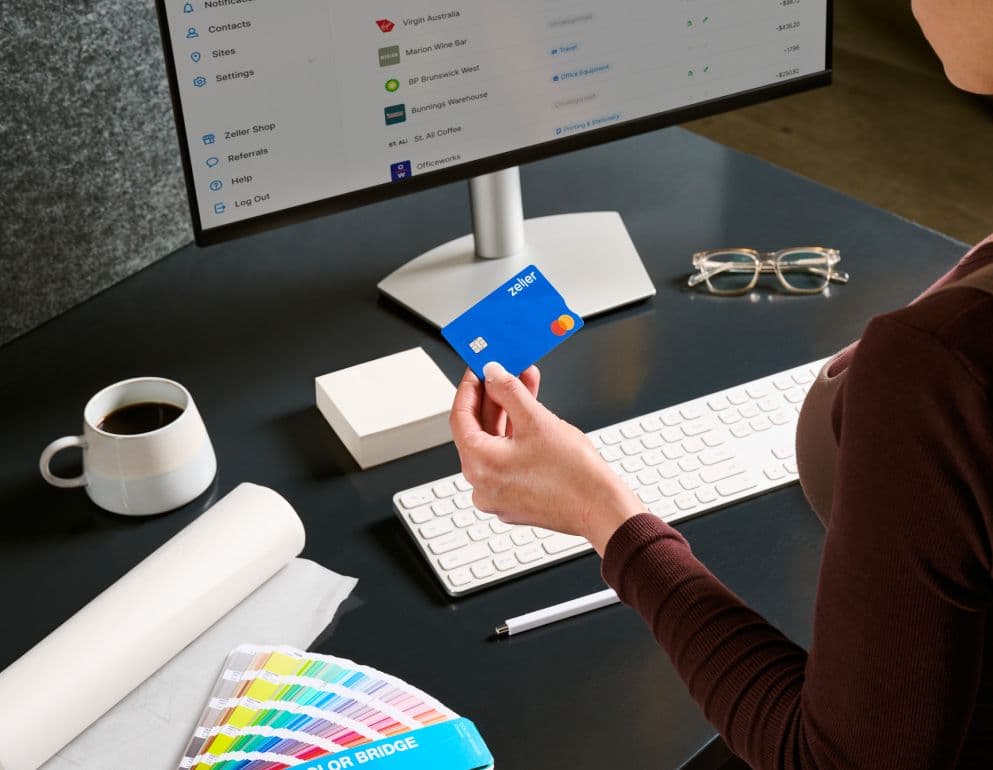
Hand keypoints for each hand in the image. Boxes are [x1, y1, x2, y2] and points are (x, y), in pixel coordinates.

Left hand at [449, 362, 643, 555]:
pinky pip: (508, 460)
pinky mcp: (515, 498)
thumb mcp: (537, 421)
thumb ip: (509, 392)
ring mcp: (498, 494)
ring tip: (526, 387)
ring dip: (510, 414)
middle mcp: (482, 485)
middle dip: (496, 398)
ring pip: (495, 444)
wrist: (602, 509)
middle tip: (508, 373)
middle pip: (479, 431)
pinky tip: (532, 417)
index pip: (460, 417)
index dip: (470, 388)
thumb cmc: (574, 475)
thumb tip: (493, 375)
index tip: (479, 370)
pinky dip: (517, 438)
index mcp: (479, 466)